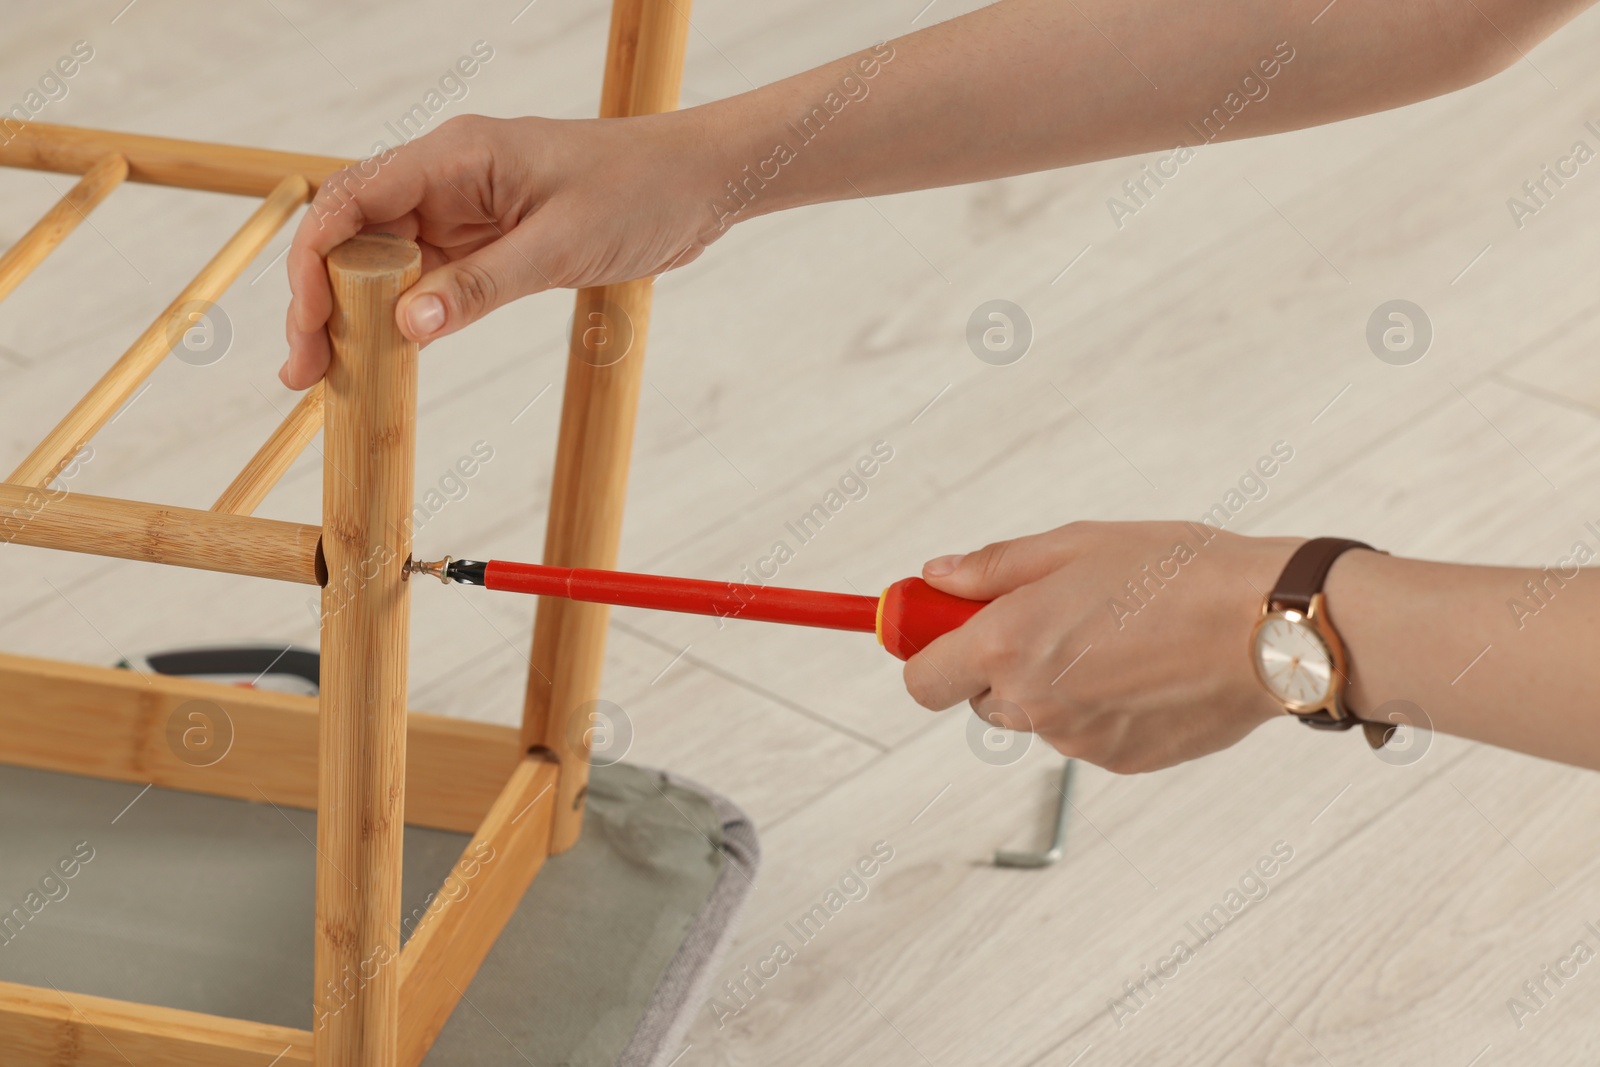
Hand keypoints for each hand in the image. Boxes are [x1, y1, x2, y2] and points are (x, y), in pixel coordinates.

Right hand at [281, 112, 723, 388]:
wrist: (698, 184)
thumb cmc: (639, 193)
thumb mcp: (562, 245)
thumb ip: (483, 285)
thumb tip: (406, 327)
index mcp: (455, 156)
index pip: (352, 200)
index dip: (314, 262)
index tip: (306, 324)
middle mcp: (447, 177)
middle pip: (354, 234)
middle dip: (321, 298)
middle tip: (305, 370)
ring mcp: (465, 209)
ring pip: (384, 260)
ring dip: (354, 314)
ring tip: (329, 375)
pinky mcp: (487, 240)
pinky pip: (427, 276)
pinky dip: (402, 315)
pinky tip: (384, 354)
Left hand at [903, 521, 1302, 772]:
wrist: (1271, 628)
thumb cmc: (1179, 573)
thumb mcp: (1076, 545)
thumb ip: (993, 568)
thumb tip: (937, 577)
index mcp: (1009, 644)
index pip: (921, 680)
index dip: (927, 653)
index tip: (942, 629)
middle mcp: (1033, 702)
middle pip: (979, 696)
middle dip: (999, 662)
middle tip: (1052, 616)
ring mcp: (1077, 740)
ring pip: (1038, 714)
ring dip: (1056, 683)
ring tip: (1120, 636)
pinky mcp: (1121, 762)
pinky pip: (1087, 733)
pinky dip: (1103, 706)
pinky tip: (1149, 668)